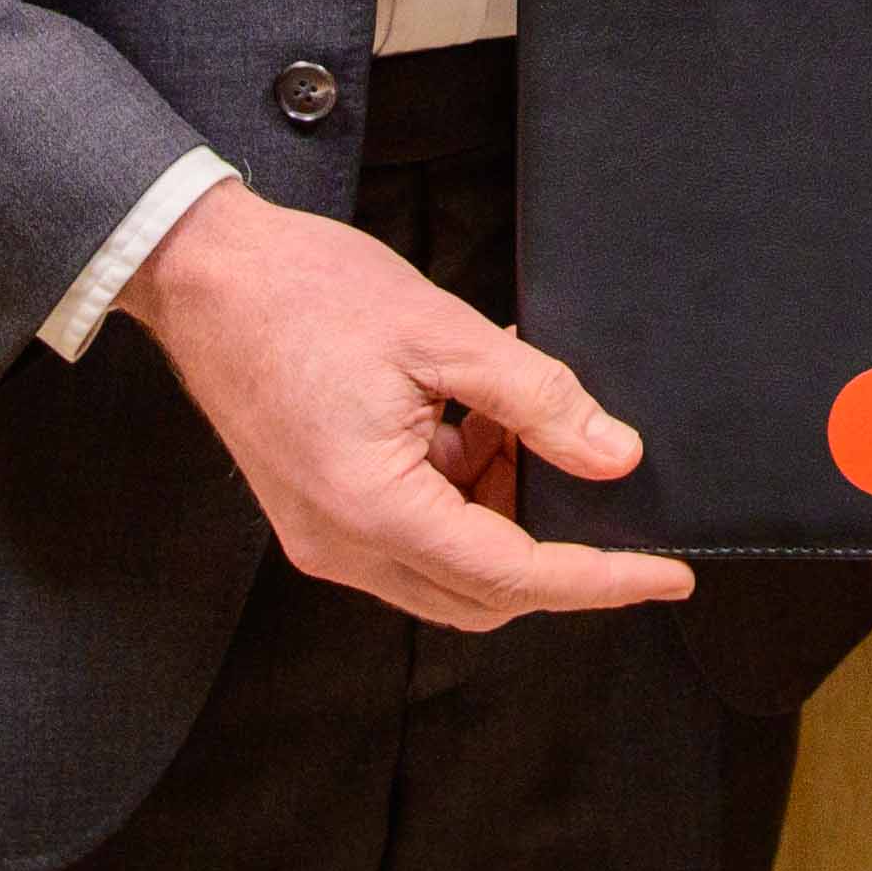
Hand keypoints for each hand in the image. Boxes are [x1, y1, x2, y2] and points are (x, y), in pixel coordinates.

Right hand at [115, 182, 694, 627]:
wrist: (202, 274)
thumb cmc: (305, 291)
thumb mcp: (440, 332)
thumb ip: (536, 399)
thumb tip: (615, 455)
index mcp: (373, 508)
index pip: (514, 576)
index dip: (601, 579)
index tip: (669, 573)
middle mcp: (343, 545)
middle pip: (483, 596)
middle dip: (552, 547)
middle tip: (593, 472)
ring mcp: (323, 536)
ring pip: (448, 571)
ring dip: (500, 516)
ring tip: (513, 422)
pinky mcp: (317, 515)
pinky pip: (410, 539)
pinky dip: (457, 498)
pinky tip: (470, 422)